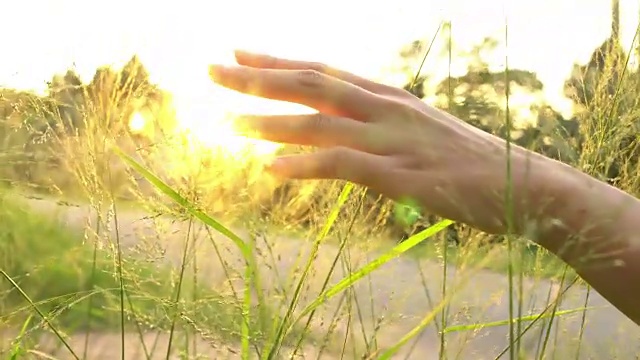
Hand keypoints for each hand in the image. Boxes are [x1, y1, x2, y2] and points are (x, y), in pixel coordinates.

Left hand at [208, 50, 550, 233]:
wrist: (524, 184)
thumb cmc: (467, 161)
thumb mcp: (418, 132)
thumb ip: (378, 126)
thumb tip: (341, 129)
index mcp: (387, 97)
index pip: (321, 72)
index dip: (277, 62)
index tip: (239, 54)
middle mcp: (386, 109)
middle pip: (311, 86)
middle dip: (259, 78)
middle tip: (213, 72)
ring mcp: (393, 141)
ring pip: (320, 123)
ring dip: (271, 122)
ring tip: (229, 124)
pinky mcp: (402, 175)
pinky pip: (343, 165)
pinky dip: (305, 164)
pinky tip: (271, 168)